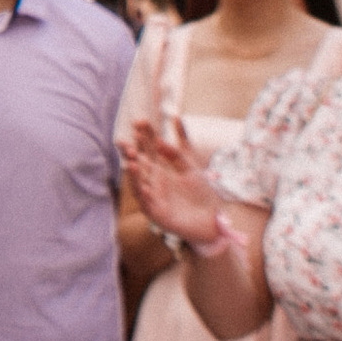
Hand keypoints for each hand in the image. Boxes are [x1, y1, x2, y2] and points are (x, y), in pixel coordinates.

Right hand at [122, 124, 225, 251]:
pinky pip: (148, 204)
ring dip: (133, 174)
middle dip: (132, 154)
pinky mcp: (157, 214)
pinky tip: (144, 187)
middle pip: (139, 164)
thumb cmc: (202, 193)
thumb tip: (172, 122)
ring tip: (132, 162)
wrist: (213, 219)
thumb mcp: (191, 166)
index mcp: (158, 169)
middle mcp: (152, 182)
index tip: (140, 121)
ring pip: (138, 184)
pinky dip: (145, 196)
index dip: (144, 136)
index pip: (148, 149)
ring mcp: (153, 197)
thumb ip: (180, 147)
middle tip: (128, 142)